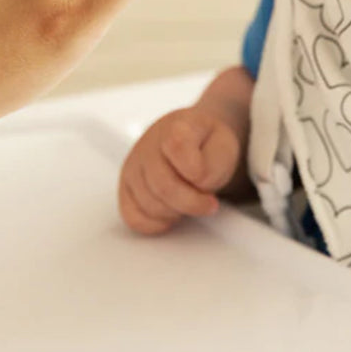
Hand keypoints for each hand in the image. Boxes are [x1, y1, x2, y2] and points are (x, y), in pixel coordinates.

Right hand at [118, 106, 241, 234]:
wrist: (195, 139)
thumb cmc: (208, 144)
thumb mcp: (224, 146)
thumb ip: (214, 165)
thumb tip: (197, 184)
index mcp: (177, 127)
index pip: (177, 146)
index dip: (194, 169)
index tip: (205, 179)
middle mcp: (148, 144)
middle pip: (163, 185)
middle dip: (191, 203)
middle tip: (209, 204)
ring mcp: (134, 165)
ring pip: (149, 204)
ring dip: (176, 212)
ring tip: (190, 201)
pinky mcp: (125, 187)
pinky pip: (132, 217)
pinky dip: (155, 224)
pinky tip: (172, 215)